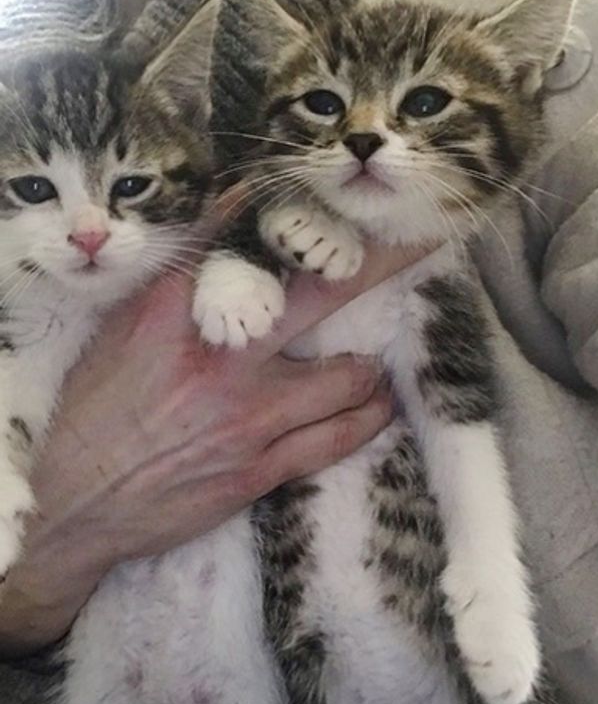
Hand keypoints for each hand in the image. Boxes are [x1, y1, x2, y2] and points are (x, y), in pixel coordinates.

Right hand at [0, 236, 437, 656]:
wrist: (71, 504)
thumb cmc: (96, 410)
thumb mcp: (123, 331)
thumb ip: (179, 283)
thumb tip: (232, 223)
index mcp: (173, 312)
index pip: (248, 243)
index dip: (303, 215)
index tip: (345, 199)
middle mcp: (219, 356)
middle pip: (322, 294)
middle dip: (379, 264)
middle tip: (421, 243)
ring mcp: (246, 415)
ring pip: (349, 378)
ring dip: (372, 368)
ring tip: (380, 362)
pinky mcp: (260, 468)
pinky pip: (338, 437)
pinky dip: (368, 416)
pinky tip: (379, 405)